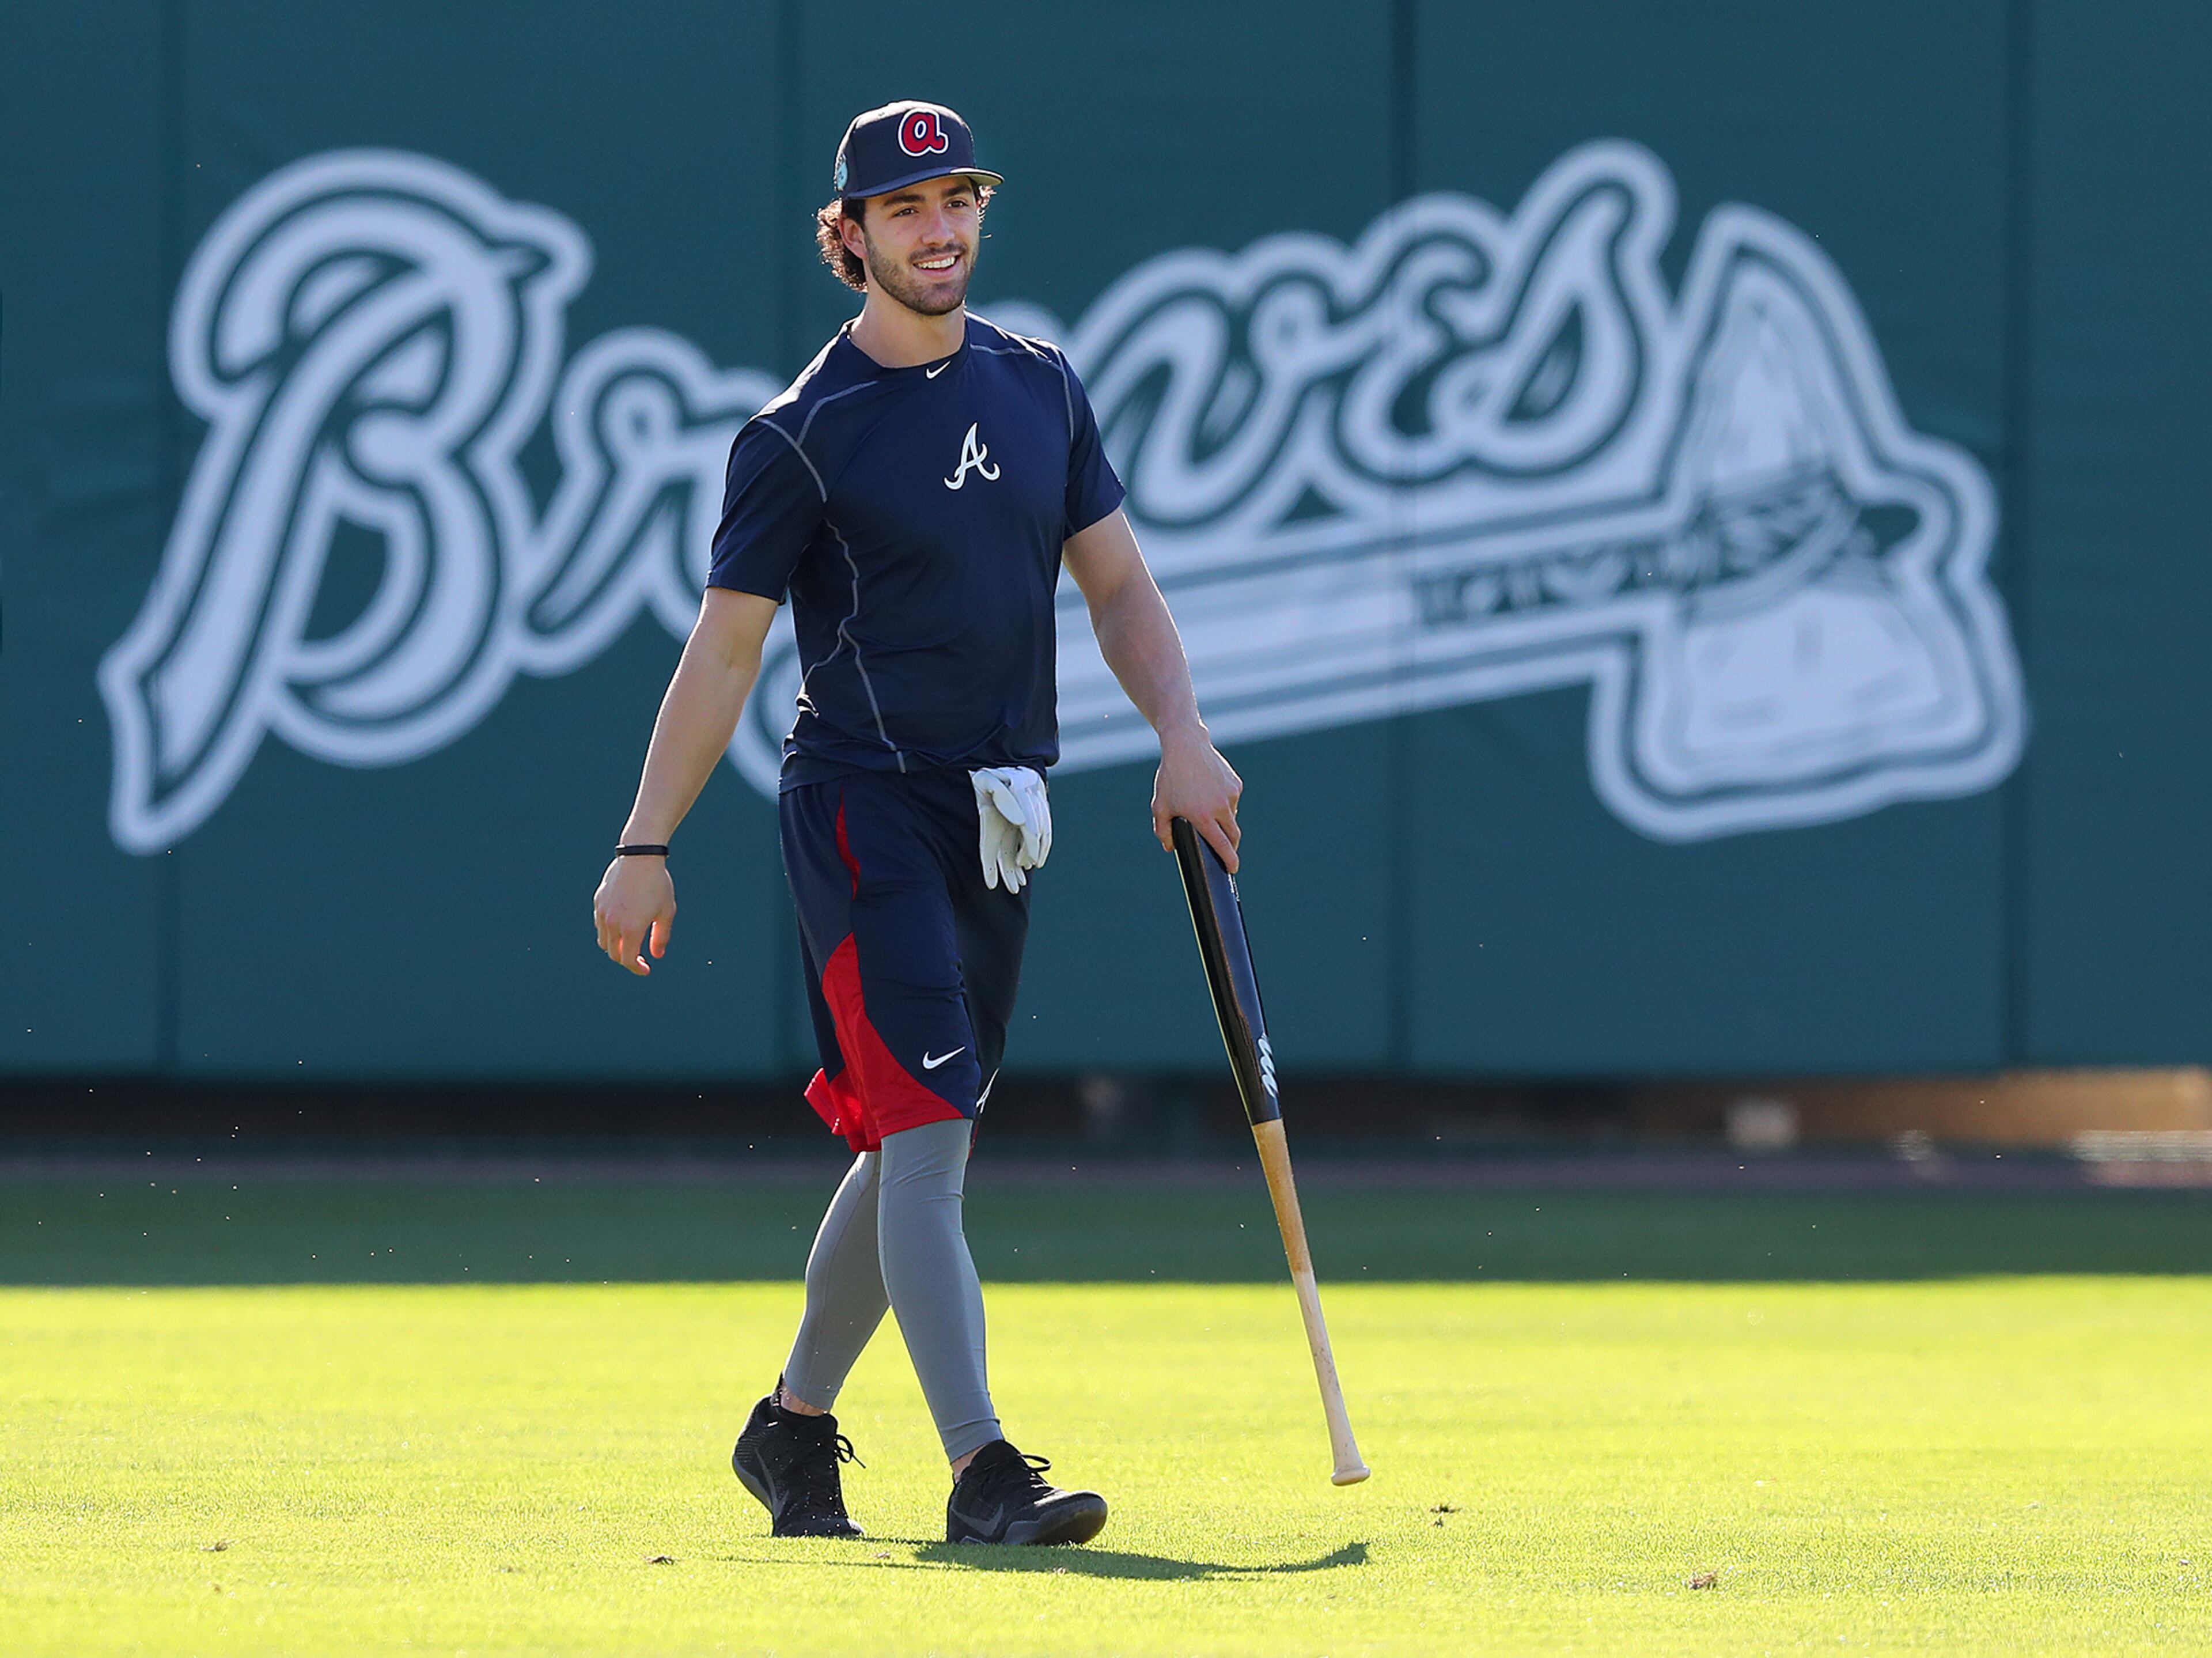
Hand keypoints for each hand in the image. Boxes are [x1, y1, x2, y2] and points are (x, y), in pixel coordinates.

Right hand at [594, 856, 674, 975]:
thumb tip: (657, 956)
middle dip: (626, 960)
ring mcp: (602, 912)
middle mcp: (612, 923)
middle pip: (613, 953)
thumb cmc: (657, 884)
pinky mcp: (598, 902)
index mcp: (631, 929)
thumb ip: (661, 937)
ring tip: (629, 943)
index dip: (636, 969)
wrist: (640, 857)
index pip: (628, 960)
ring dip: (615, 947)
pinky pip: (600, 925)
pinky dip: (609, 932)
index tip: (645, 970)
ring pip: (603, 941)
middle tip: (639, 959)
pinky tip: (621, 926)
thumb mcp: (666, 912)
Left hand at [1152, 728, 1242, 871]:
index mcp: (1202, 816)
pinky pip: (1231, 800)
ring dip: (1223, 820)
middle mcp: (1220, 807)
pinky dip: (1224, 803)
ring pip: (1231, 817)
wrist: (1185, 746)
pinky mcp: (1235, 784)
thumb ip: (1163, 830)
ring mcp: (1230, 795)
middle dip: (1231, 846)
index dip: (1229, 860)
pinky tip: (1209, 793)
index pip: (1222, 845)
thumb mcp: (1160, 806)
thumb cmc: (1170, 777)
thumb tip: (1169, 847)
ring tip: (1205, 808)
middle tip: (1225, 851)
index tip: (1232, 869)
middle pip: (1233, 836)